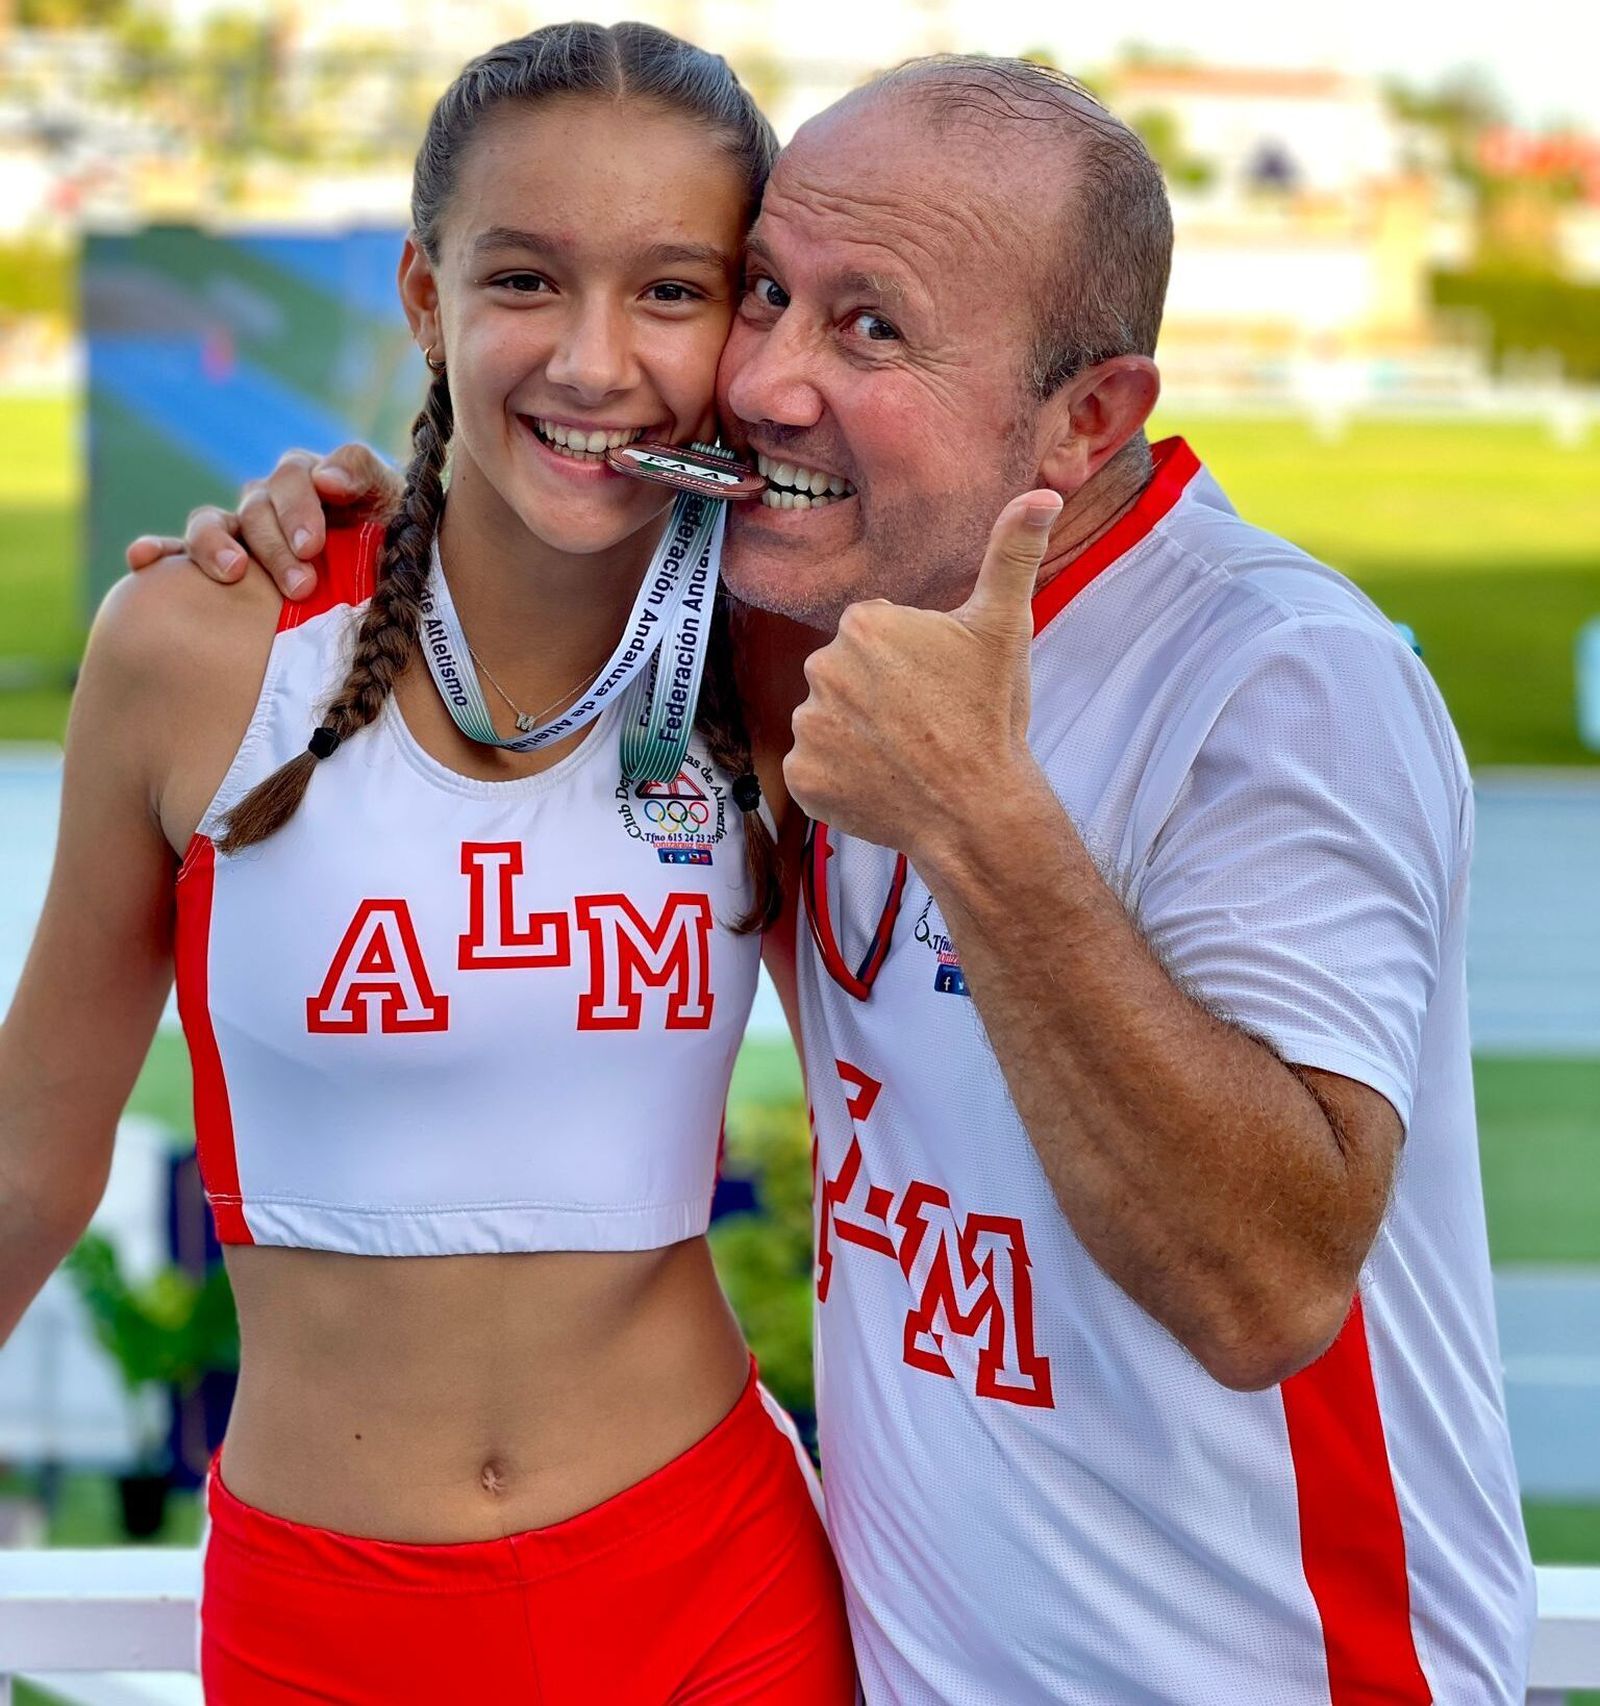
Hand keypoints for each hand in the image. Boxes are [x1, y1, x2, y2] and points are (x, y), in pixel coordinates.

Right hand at [124, 443, 398, 600]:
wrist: (387, 585)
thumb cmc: (394, 542)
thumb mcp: (396, 503)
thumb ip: (363, 474)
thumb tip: (325, 476)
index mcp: (312, 479)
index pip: (296, 476)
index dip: (301, 506)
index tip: (313, 544)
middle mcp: (271, 500)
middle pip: (257, 507)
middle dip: (277, 545)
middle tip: (300, 585)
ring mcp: (242, 531)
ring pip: (213, 522)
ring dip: (217, 545)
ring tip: (233, 572)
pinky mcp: (222, 563)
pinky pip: (179, 551)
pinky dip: (159, 550)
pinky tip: (143, 559)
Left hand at [782, 489, 1061, 864]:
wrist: (978, 808)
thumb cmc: (991, 715)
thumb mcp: (1004, 627)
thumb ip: (1013, 553)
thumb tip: (1043, 492)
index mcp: (862, 624)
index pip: (873, 639)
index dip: (909, 666)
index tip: (937, 689)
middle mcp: (821, 668)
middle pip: (846, 679)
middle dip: (878, 699)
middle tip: (925, 724)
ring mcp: (808, 727)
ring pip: (829, 723)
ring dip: (858, 738)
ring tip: (905, 756)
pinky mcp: (801, 777)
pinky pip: (814, 770)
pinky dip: (840, 779)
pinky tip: (880, 784)